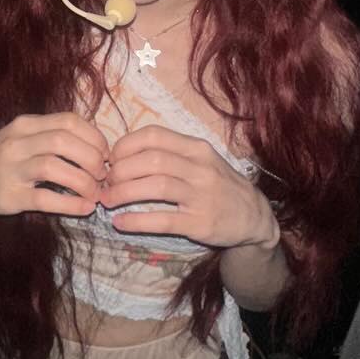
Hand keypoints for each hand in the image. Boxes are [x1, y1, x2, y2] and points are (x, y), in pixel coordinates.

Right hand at [0, 113, 109, 218]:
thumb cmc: (3, 157)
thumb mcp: (23, 136)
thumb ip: (53, 136)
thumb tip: (97, 148)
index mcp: (26, 125)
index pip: (68, 121)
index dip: (94, 137)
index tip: (106, 154)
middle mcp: (18, 143)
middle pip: (63, 141)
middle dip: (92, 158)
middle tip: (103, 175)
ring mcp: (11, 169)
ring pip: (54, 167)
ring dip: (83, 181)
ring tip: (95, 193)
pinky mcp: (9, 196)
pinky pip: (44, 198)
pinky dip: (70, 204)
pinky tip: (84, 208)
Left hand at [99, 125, 278, 249]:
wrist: (253, 217)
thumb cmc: (218, 186)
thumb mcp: (201, 161)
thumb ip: (169, 154)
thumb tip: (122, 155)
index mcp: (197, 148)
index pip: (154, 135)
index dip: (125, 146)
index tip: (111, 159)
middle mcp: (200, 168)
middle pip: (151, 160)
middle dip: (120, 171)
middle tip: (105, 183)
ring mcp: (202, 196)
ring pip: (156, 187)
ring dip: (123, 193)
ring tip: (107, 201)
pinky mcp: (200, 223)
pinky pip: (163, 220)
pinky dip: (136, 220)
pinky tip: (120, 222)